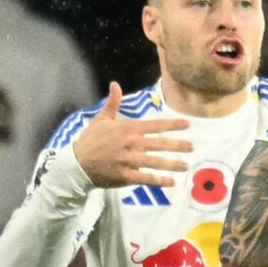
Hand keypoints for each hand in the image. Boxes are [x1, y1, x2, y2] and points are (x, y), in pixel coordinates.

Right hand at [73, 82, 193, 187]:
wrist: (76, 164)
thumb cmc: (90, 141)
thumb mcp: (101, 120)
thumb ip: (112, 103)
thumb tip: (115, 84)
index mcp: (128, 129)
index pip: (155, 125)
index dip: (173, 124)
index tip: (187, 124)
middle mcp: (132, 144)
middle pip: (160, 144)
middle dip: (178, 145)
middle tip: (192, 147)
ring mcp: (129, 161)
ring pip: (156, 162)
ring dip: (172, 164)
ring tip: (186, 166)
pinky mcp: (126, 176)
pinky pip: (146, 178)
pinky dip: (159, 181)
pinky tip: (171, 182)